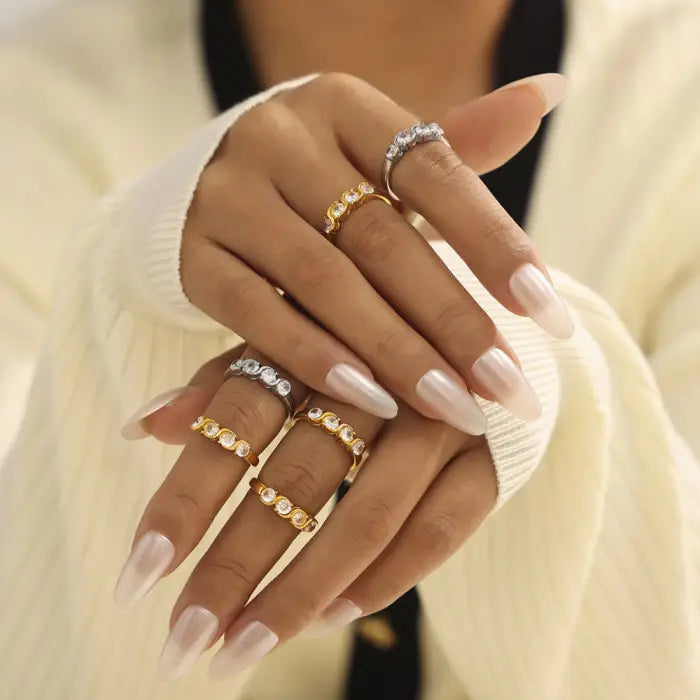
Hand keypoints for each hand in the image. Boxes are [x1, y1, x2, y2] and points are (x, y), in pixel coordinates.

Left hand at [116, 347, 495, 679]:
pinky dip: (385, 580)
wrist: (470, 340)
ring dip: (301, 593)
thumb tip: (140, 426)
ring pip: (367, 518)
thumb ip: (223, 382)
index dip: (185, 500)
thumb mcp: (291, 349)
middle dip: (234, 567)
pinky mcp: (489, 461)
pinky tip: (330, 619)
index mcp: (316, 343)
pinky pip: (438, 532)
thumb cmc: (360, 351)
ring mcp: (440, 421)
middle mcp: (380, 378)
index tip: (137, 576)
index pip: (234, 421)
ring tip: (241, 651)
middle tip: (183, 642)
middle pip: (295, 479)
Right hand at [180, 73, 572, 434]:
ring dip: (395, 352)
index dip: (495, 243)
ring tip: (454, 407)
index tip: (549, 314)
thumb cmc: (321, 178)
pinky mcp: (193, 256)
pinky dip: (316, 358)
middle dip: (453, 320)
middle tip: (509, 386)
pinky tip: (374, 401)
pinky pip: (256, 313)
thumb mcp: (382, 154)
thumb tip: (549, 93)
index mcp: (343, 104)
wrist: (209, 184)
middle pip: (384, 238)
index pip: (434, 169)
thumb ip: (457, 142)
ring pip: (325, 283)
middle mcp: (281, 139)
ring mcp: (228, 197)